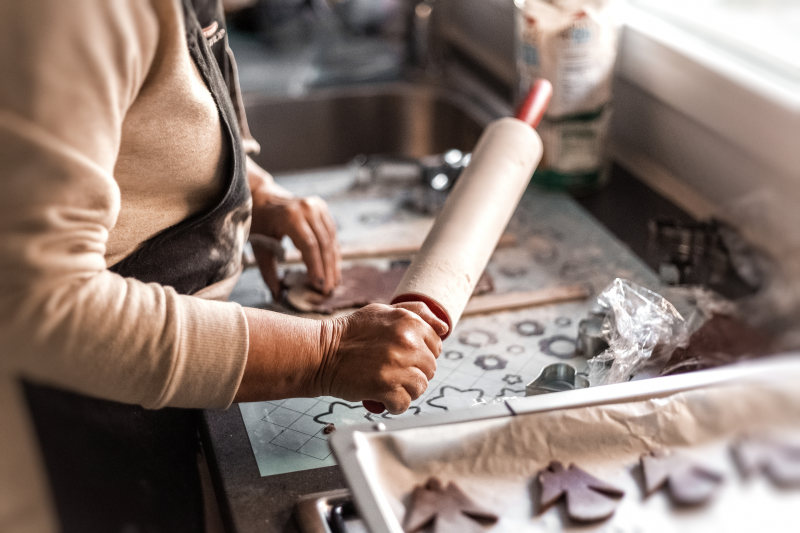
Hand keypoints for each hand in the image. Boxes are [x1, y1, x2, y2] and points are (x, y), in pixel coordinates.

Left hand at [247, 157, 340, 297]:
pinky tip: (333, 268)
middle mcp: (308, 209)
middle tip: (328, 290)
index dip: (316, 267)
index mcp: (290, 216)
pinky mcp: (323, 208)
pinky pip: (332, 234)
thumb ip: (268, 271)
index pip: (309, 245)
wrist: (262, 195)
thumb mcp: (259, 245)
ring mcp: (317, 206)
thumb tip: (277, 294)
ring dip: (333, 263)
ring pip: (331, 240)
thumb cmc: (259, 221)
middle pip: (324, 244)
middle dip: (327, 269)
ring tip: (333, 283)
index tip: (319, 286)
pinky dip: (333, 252)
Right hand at [317, 302, 448, 413]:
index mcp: (409, 322)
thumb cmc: (351, 333)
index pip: (436, 345)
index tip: (403, 355)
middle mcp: (407, 342)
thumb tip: (444, 328)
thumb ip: (416, 313)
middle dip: (413, 371)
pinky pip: (404, 404)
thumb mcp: (382, 311)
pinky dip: (393, 404)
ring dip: (405, 389)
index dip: (420, 353)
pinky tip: (380, 395)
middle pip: (430, 368)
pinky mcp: (386, 388)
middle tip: (391, 370)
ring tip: (386, 382)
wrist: (321, 353)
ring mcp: (397, 366)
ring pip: (420, 387)